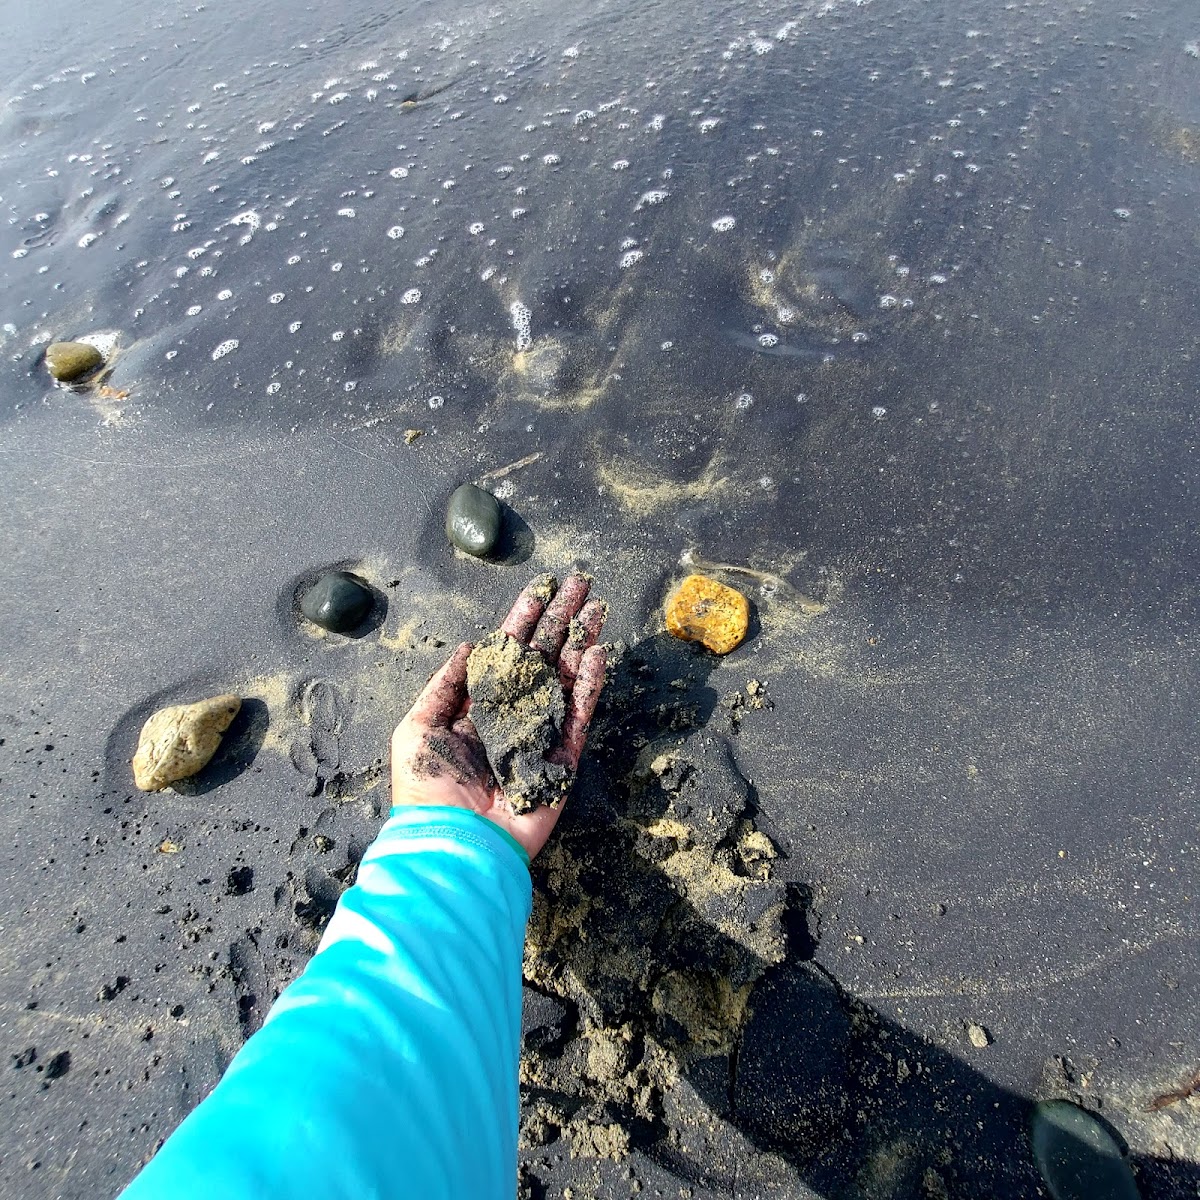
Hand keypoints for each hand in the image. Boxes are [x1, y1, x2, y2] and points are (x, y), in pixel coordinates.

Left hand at [390, 573, 607, 859]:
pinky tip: (597, 654)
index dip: (522, 619)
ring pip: (566, 679)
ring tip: (598, 608)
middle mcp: (511, 715)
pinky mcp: (561, 761)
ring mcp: (539, 736)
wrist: (455, 846)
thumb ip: (445, 685)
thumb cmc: (427, 789)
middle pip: (542, 657)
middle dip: (561, 620)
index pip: (505, 653)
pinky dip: (590, 686)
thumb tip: (471, 646)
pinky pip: (579, 716)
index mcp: (476, 706)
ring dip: (582, 642)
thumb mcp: (418, 728)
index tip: (539, 589)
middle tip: (580, 583)